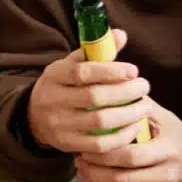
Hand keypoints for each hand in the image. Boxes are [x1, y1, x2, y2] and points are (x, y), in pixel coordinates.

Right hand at [27, 29, 154, 154]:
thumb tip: (121, 35)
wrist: (35, 116)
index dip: (111, 71)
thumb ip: (96, 51)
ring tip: (145, 107)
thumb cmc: (64, 85)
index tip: (134, 71)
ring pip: (99, 122)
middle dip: (125, 92)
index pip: (82, 72)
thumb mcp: (72, 64)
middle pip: (94, 97)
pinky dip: (121, 137)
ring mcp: (59, 125)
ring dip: (128, 115)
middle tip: (145, 87)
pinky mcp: (68, 145)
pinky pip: (99, 145)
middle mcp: (53, 100)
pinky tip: (135, 127)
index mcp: (55, 75)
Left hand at [75, 101, 181, 181]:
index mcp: (167, 151)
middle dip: (93, 173)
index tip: (85, 147)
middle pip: (120, 181)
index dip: (101, 154)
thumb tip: (112, 89)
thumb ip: (140, 107)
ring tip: (83, 177)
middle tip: (79, 162)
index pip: (127, 156)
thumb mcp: (167, 120)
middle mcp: (167, 178)